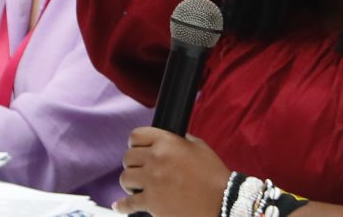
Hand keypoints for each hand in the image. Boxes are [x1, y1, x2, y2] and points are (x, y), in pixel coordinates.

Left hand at [115, 128, 230, 216]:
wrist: (222, 202)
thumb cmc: (213, 175)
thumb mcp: (199, 148)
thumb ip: (180, 140)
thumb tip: (167, 139)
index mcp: (167, 142)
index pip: (136, 135)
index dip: (135, 143)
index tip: (136, 150)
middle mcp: (156, 159)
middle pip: (127, 157)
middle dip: (133, 164)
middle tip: (140, 171)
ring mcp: (152, 181)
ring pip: (125, 178)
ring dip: (129, 183)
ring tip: (136, 187)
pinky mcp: (151, 202)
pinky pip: (127, 203)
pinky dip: (122, 206)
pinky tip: (119, 206)